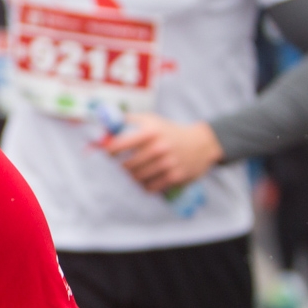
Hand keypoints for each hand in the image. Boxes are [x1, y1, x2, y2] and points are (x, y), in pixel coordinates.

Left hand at [99, 113, 223, 193]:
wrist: (201, 144)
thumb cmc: (170, 131)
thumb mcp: (152, 120)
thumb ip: (128, 120)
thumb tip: (105, 125)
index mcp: (150, 132)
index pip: (119, 145)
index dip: (109, 152)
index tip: (108, 154)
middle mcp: (159, 148)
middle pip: (127, 166)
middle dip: (121, 167)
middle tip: (121, 166)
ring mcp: (167, 164)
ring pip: (137, 178)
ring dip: (132, 177)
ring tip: (132, 173)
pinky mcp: (174, 177)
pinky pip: (150, 187)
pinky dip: (143, 186)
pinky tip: (144, 180)